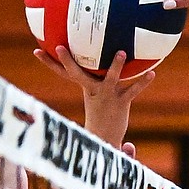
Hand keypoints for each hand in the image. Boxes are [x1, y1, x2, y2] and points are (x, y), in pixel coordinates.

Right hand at [34, 48, 153, 143]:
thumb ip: (95, 82)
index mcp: (85, 87)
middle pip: (77, 74)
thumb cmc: (100, 116)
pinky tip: (152, 73)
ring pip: (111, 78)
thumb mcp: (94, 97)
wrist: (106, 139)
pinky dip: (143, 82)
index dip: (49, 63)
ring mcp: (107, 96)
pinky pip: (133, 90)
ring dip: (116, 66)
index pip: (63, 73)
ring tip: (121, 52)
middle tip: (59, 48)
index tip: (36, 51)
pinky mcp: (122, 102)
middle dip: (67, 61)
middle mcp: (93, 90)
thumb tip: (93, 85)